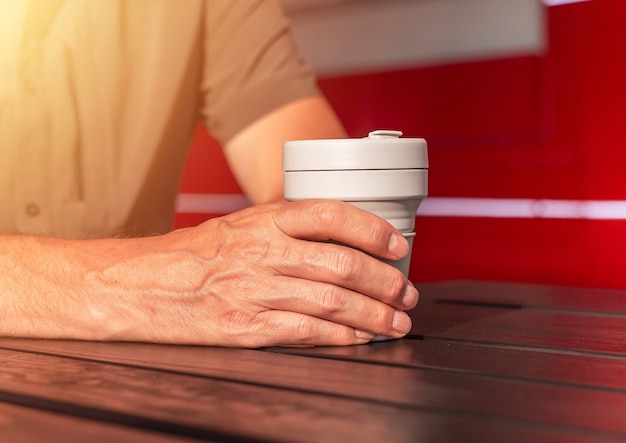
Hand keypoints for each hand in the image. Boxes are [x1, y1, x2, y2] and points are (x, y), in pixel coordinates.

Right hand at [96, 200, 417, 346]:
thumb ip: (286, 228)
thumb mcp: (240, 225)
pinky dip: (343, 337)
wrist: (139, 285)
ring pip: (332, 300)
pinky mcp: (245, 327)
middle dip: (384, 281)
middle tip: (407, 293)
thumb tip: (341, 238)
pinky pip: (307, 331)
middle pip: (341, 262)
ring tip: (397, 322)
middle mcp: (262, 251)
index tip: (397, 245)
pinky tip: (363, 338)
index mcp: (263, 219)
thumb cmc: (192, 254)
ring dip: (374, 314)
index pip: (330, 214)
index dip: (371, 229)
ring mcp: (254, 290)